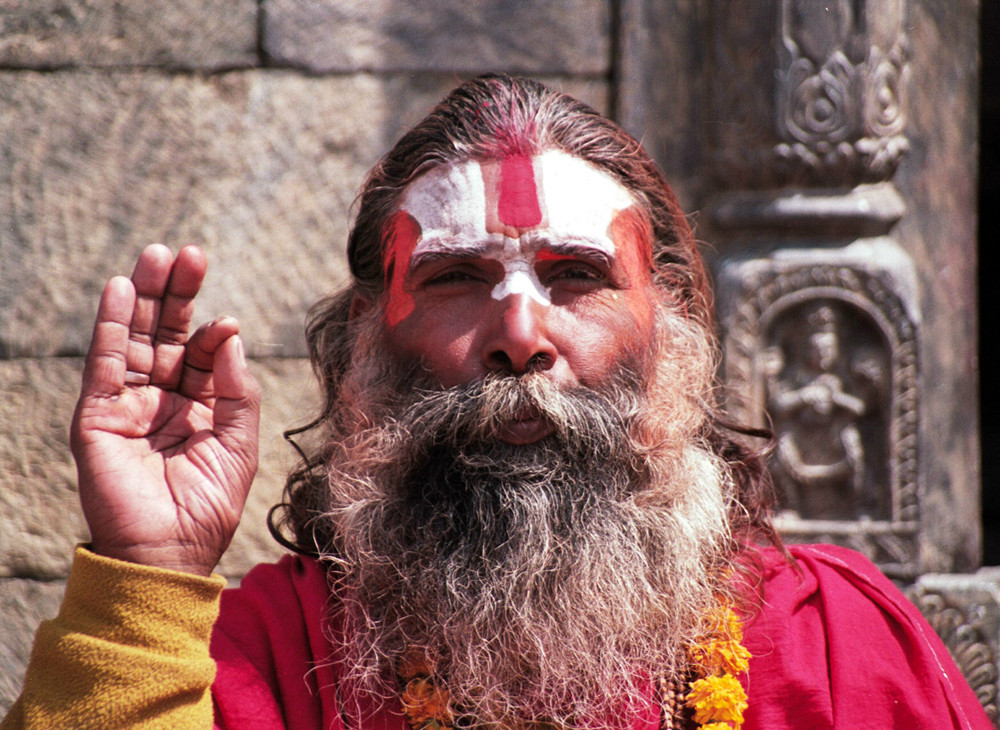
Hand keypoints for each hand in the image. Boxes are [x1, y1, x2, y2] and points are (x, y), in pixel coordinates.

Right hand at [70, 244, 260, 575]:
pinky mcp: (98, 415)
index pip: (202, 353)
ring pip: (135, 340)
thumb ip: (237, 388)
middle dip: (177, 295)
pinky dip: (112, 327)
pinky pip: (105, 364)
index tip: (225, 322)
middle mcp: (163, 399)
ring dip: (144, 298)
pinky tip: (120, 291)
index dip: (212, 332)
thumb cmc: (209, 505)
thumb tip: (229, 333)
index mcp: (200, 406)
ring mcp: (129, 405)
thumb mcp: (239, 442)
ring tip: (155, 256)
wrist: (170, 553)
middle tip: (188, 254)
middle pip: (167, 335)